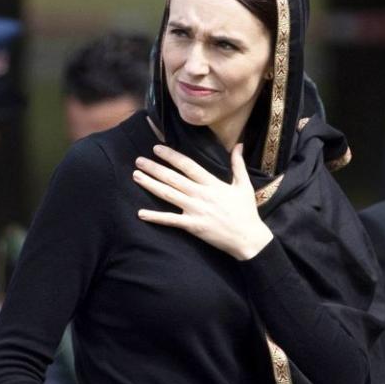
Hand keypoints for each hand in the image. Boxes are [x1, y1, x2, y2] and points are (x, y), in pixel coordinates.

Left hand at [133, 143, 272, 259]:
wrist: (248, 238)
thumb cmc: (246, 212)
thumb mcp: (244, 185)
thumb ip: (238, 164)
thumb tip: (239, 145)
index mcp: (212, 183)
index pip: (188, 165)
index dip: (171, 156)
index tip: (157, 148)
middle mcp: (201, 195)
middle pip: (173, 178)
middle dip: (154, 168)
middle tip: (138, 160)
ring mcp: (195, 210)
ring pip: (168, 195)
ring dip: (150, 185)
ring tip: (136, 176)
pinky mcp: (193, 226)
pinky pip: (170, 220)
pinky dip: (155, 217)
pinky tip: (140, 213)